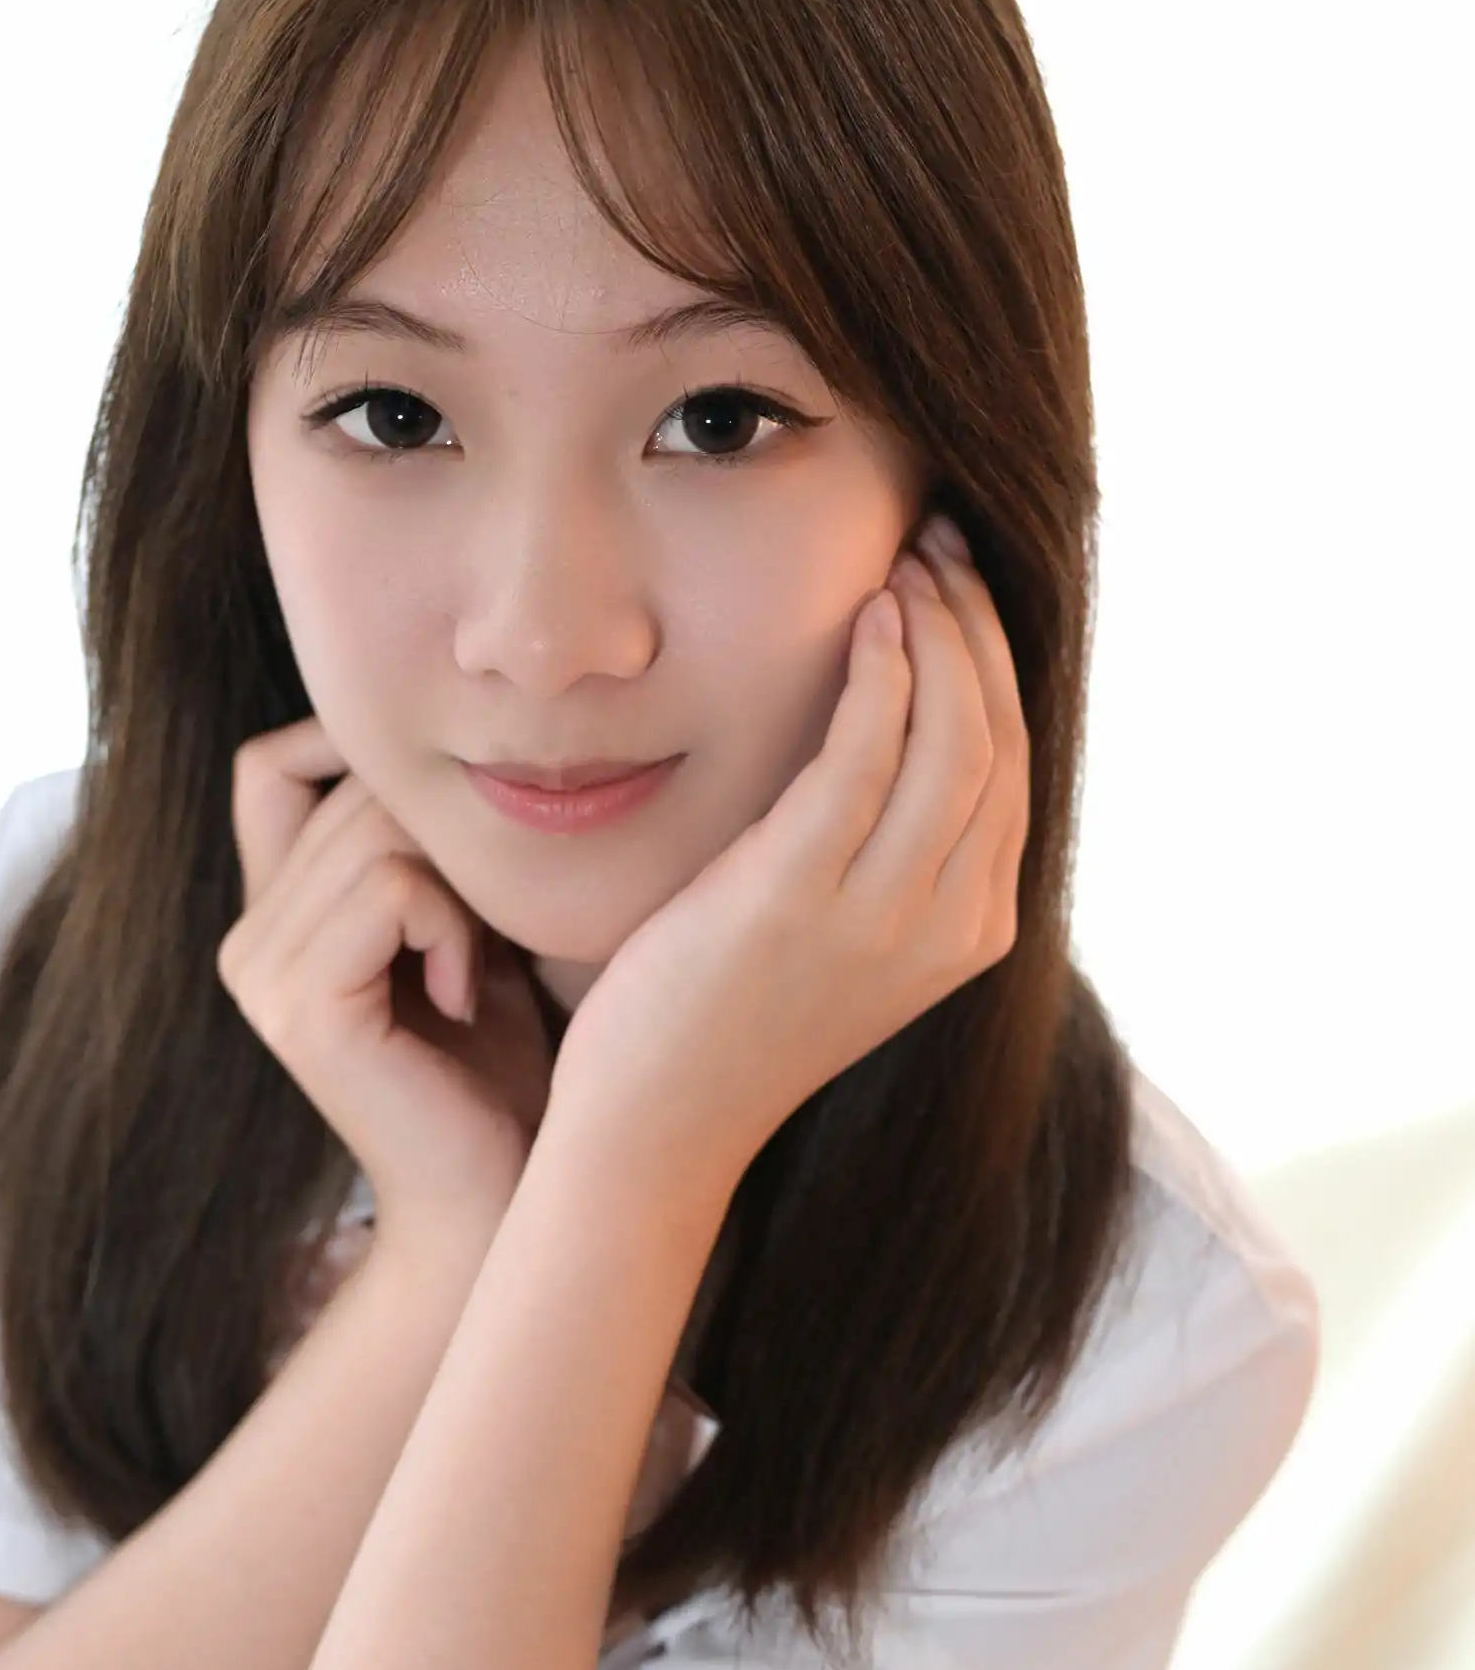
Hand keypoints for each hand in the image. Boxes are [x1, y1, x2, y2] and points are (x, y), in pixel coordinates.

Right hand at [218, 718, 555, 1233]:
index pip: (269, 764)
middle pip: (347, 788)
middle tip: (492, 925)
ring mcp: (260, 975)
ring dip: (461, 887)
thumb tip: (445, 732)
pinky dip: (455, 928)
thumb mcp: (461, 931)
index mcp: (269, 919)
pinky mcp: (300, 1007)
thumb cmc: (504, 1073)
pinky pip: (393, 890)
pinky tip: (464, 995)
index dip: (350, 748)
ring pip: (377, 832)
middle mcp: (245, 942)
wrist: (503, 1198)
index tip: (449, 812)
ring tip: (477, 967)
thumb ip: (421, 847)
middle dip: (445, 832)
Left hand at [546, 516, 1029, 1188]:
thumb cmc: (726, 1020)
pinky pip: (867, 753)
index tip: (958, 586)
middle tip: (938, 543)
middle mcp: (949, 925)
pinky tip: (867, 616)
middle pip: (997, 735)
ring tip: (903, 560)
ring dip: (937, 628)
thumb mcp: (835, 936)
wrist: (657, 1126)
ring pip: (952, 732)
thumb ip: (880, 853)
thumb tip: (891, 739)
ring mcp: (883, 916)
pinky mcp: (800, 896)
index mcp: (973, 934)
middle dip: (977, 624)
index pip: (1012, 765)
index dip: (994, 662)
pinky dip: (881, 672)